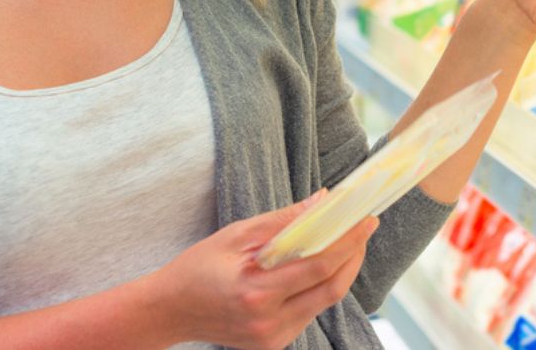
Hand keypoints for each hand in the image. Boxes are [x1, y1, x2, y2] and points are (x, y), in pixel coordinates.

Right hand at [147, 192, 377, 348]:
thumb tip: (322, 201)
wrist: (169, 311)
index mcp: (258, 293)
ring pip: (323, 302)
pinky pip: (308, 312)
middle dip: (353, 256)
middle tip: (363, 228)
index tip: (366, 220)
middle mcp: (270, 322)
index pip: (319, 267)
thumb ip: (283, 221)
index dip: (349, 242)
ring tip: (346, 241)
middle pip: (331, 290)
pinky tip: (320, 265)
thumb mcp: (236, 235)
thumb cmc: (197, 268)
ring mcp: (273, 338)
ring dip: (339, 271)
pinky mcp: (274, 344)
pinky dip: (320, 287)